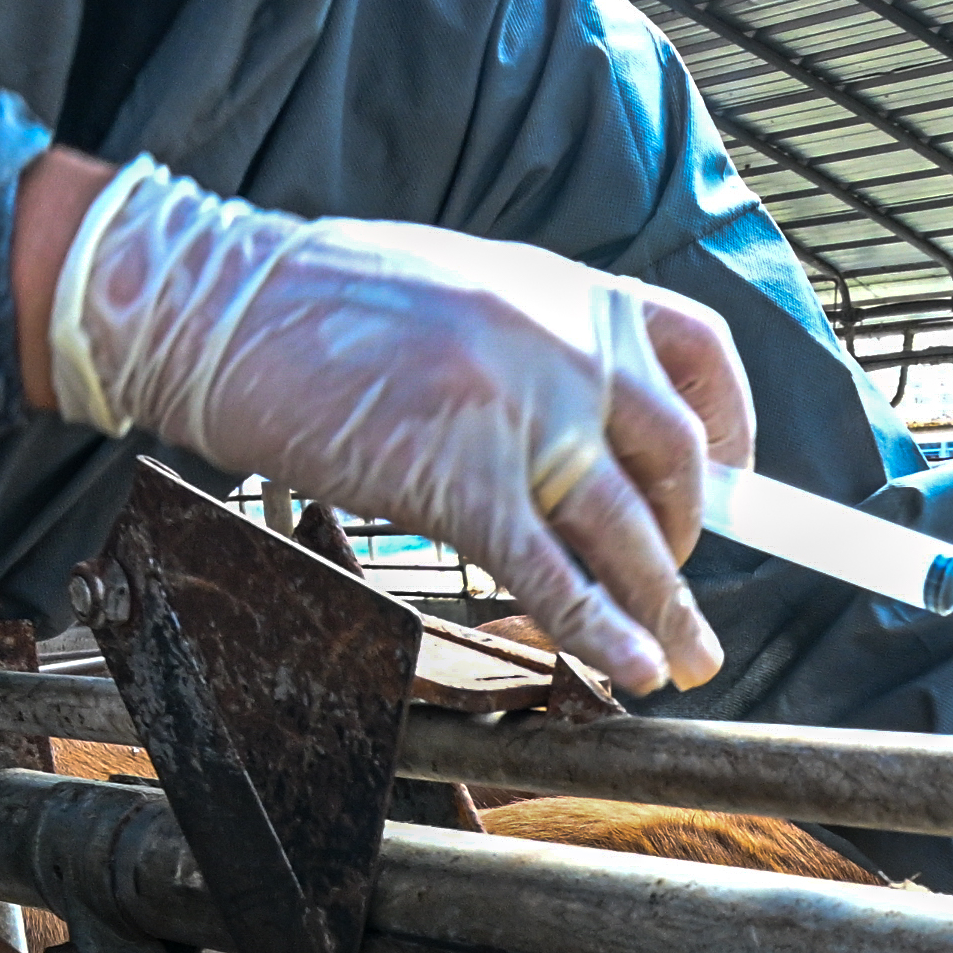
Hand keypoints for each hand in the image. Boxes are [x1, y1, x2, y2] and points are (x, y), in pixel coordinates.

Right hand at [42, 156, 748, 694]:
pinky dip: (599, 631)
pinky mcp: (458, 481)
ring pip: (622, 532)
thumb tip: (575, 409)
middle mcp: (566, 345)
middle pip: (672, 465)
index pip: (698, 356)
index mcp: (570, 290)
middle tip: (675, 594)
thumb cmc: (317, 299)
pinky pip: (549, 575)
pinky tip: (631, 669)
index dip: (729, 431)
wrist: (222, 303)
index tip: (730, 484)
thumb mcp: (460, 283)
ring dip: (663, 608)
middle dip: (684, 545)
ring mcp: (520, 413)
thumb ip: (531, 338)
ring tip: (688, 661)